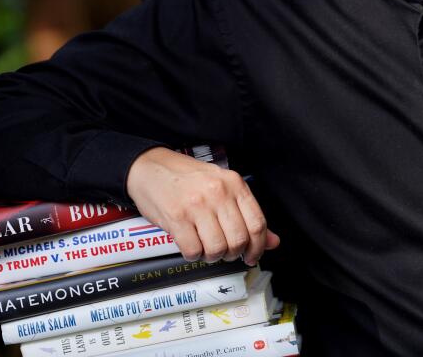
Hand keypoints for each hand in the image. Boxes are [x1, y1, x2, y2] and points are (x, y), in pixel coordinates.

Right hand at [126, 147, 279, 265]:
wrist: (149, 167)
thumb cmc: (186, 178)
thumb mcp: (221, 188)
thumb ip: (246, 214)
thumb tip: (272, 241)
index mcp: (233, 183)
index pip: (257, 223)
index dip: (258, 246)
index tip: (252, 255)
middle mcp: (218, 193)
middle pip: (239, 239)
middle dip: (233, 254)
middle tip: (226, 253)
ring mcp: (197, 205)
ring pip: (218, 248)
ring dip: (213, 256)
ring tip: (206, 248)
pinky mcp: (176, 218)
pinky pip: (193, 250)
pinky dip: (194, 255)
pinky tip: (191, 246)